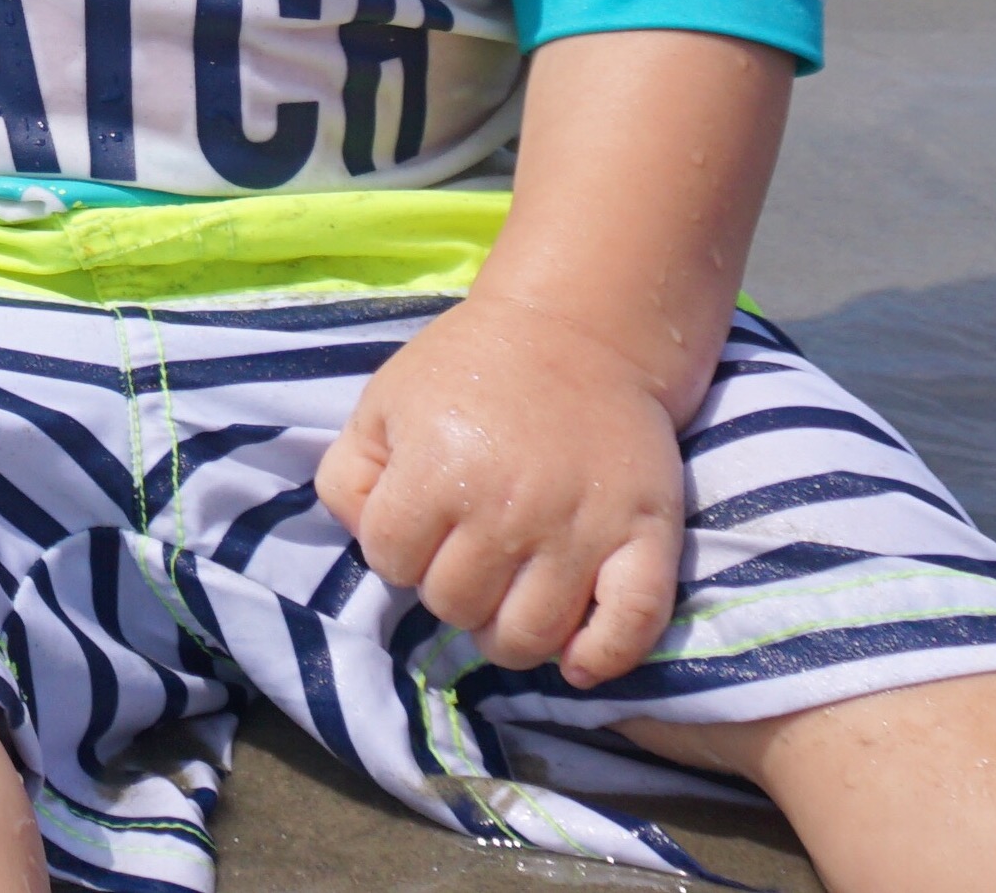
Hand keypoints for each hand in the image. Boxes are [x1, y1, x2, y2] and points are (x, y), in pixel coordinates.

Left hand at [317, 291, 688, 685]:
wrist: (577, 334)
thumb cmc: (468, 373)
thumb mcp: (382, 406)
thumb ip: (348, 479)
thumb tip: (370, 544)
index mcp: (439, 470)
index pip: (390, 562)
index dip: (394, 551)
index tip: (417, 526)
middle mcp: (509, 508)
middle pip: (455, 606)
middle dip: (448, 590)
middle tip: (465, 557)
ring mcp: (582, 529)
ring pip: (529, 636)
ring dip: (507, 635)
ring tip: (507, 602)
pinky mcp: (646, 537)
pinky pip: (630, 626)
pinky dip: (601, 658)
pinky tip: (574, 661)